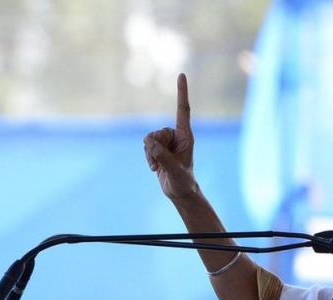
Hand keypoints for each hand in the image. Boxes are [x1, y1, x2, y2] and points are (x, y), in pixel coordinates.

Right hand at [143, 73, 195, 202]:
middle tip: (163, 162)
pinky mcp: (158, 148)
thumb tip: (149, 141)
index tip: (181, 74)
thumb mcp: (174, 169)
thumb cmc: (183, 181)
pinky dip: (147, 157)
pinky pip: (145, 145)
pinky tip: (155, 167)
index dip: (181, 92)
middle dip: (155, 147)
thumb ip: (162, 155)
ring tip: (159, 166)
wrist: (179, 191)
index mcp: (186, 136)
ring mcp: (166, 142)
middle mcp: (176, 135)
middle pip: (157, 131)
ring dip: (150, 154)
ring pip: (149, 138)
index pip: (183, 110)